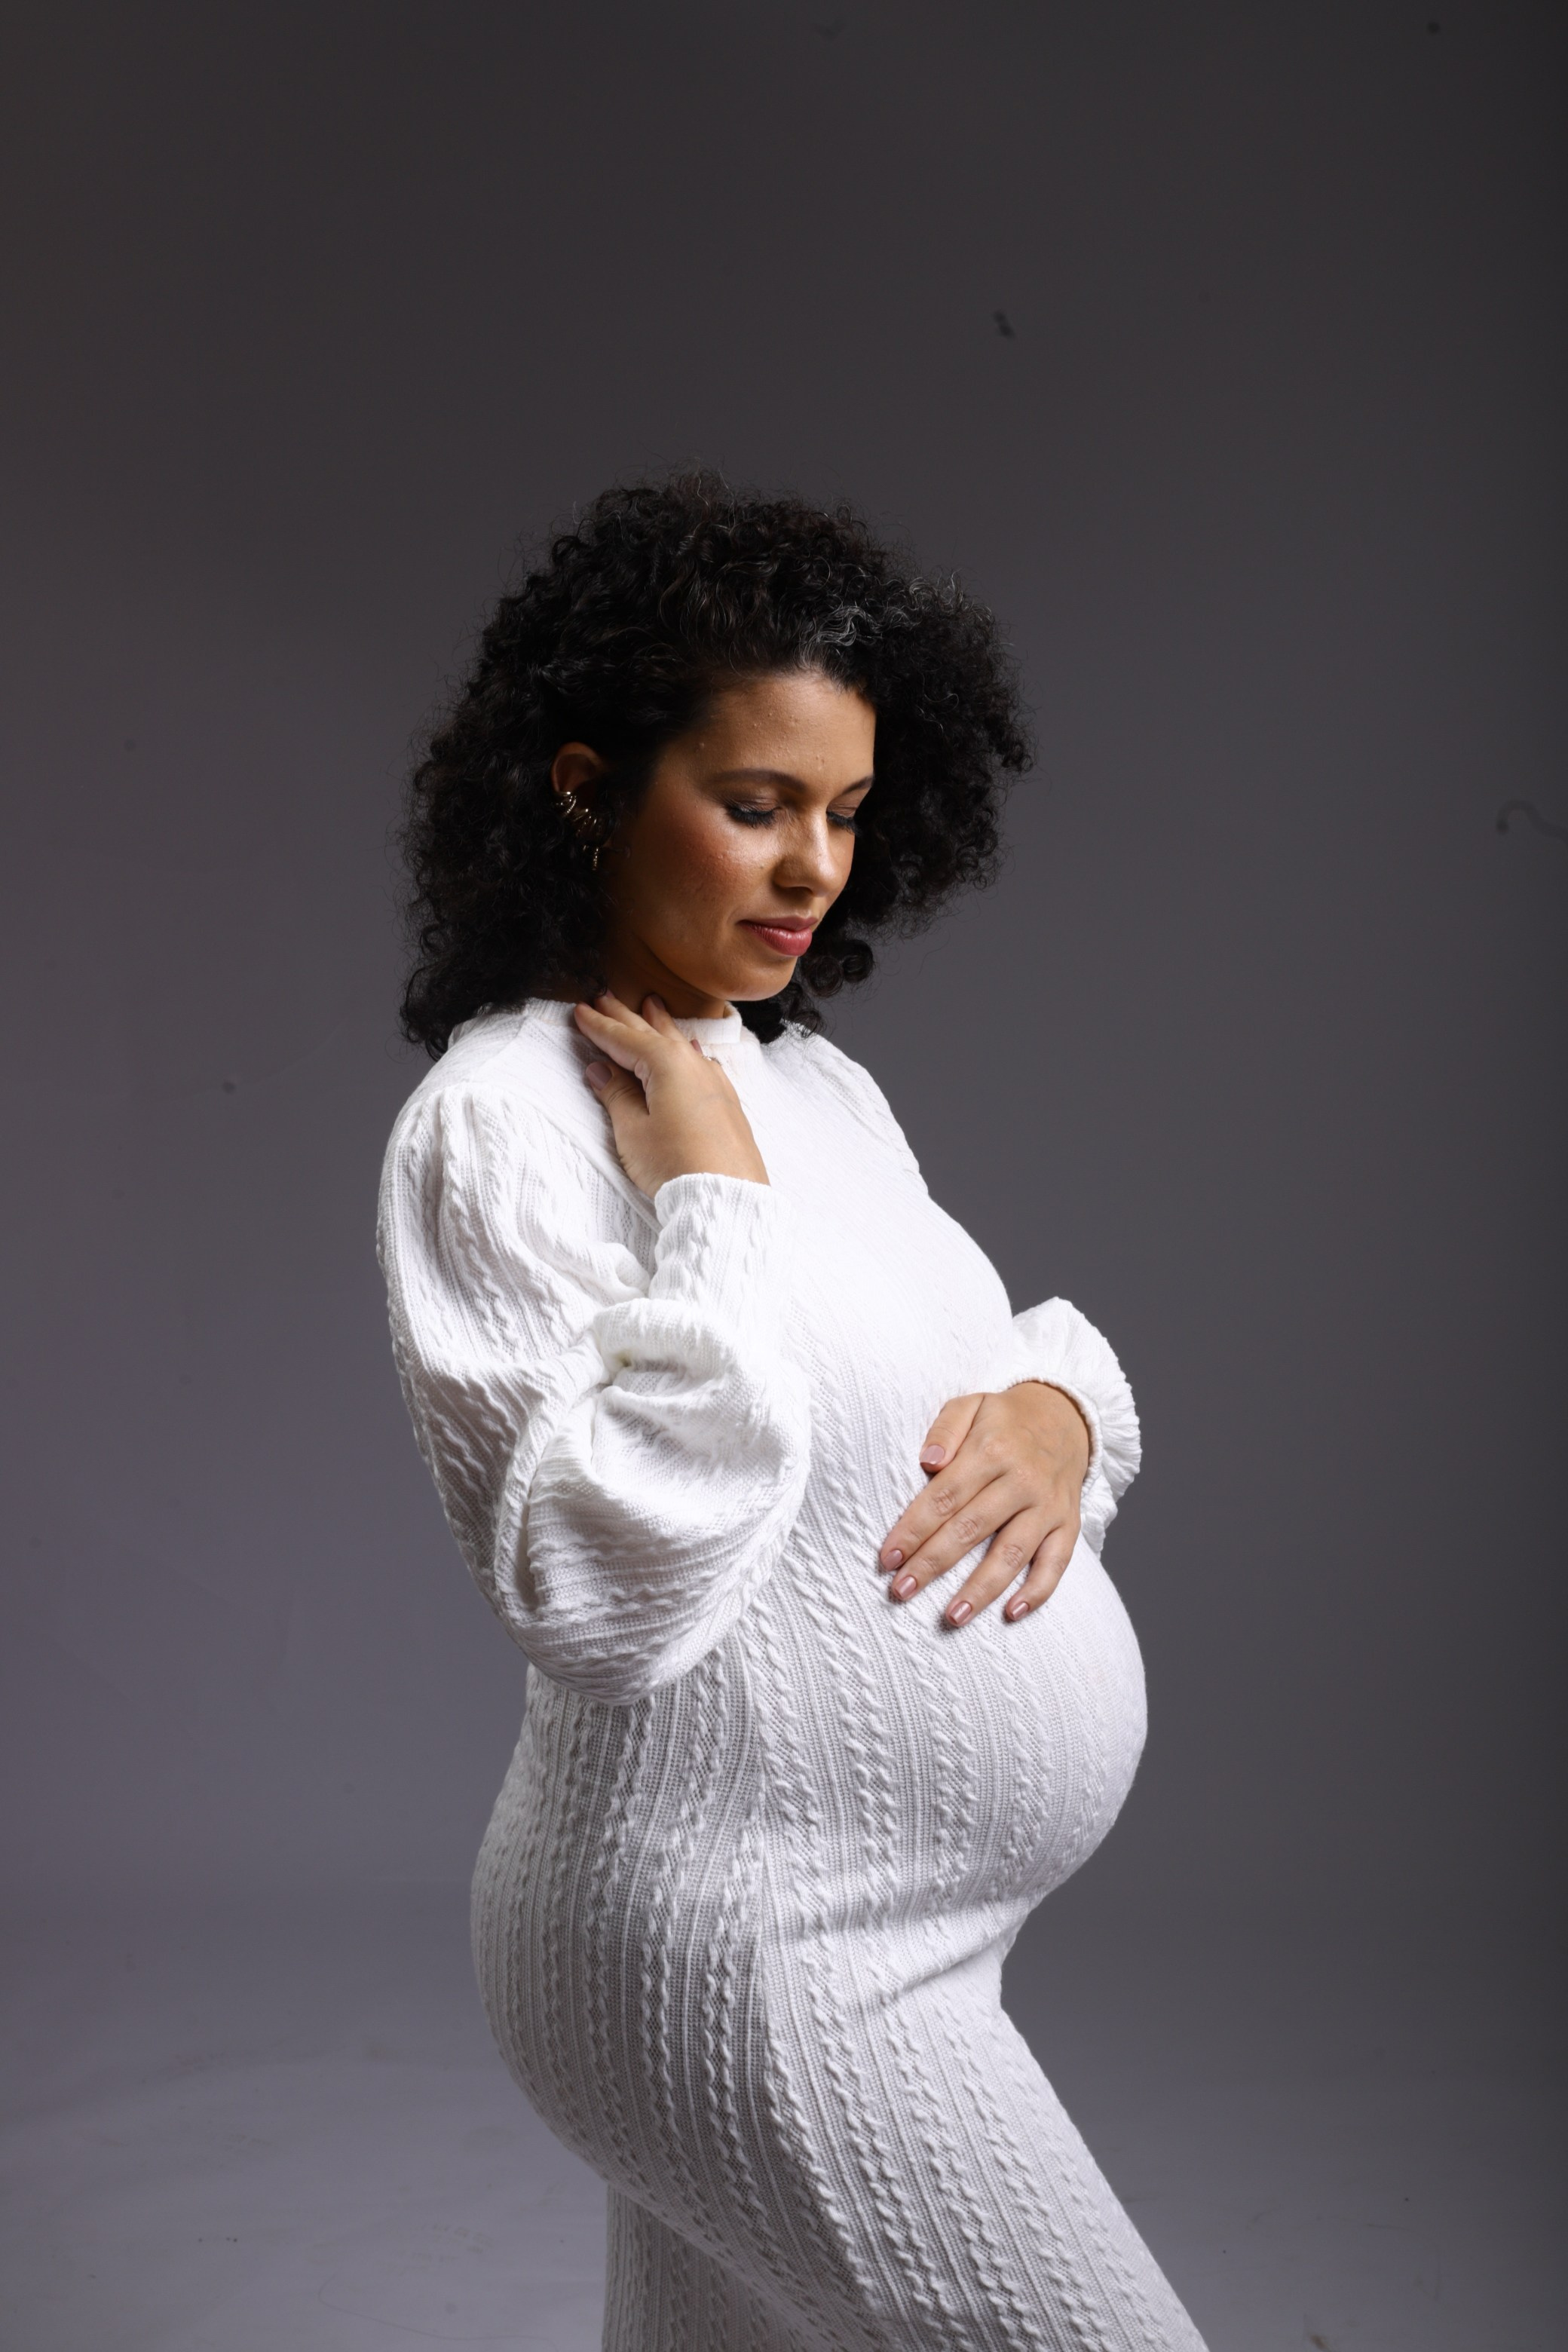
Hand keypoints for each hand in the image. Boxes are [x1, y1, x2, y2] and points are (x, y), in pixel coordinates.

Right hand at [575, 990, 768, 1196]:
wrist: (726, 1197)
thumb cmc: (676, 1165)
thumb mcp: (633, 1130)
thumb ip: (616, 1095)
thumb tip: (601, 1069)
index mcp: (665, 1064)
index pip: (623, 1039)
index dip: (599, 1026)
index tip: (581, 1010)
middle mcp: (692, 1064)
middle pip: (651, 1033)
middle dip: (625, 1016)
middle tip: (605, 997)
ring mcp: (714, 1081)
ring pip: (679, 1043)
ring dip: (659, 1025)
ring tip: (650, 1004)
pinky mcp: (726, 1102)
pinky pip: (701, 1062)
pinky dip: (687, 1049)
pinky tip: (690, 1046)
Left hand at [879, 1382, 1090, 1627]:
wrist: (1066, 1418)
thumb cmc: (1005, 1419)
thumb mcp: (971, 1405)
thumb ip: (945, 1428)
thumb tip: (927, 1461)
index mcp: (992, 1449)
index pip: (944, 1497)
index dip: (913, 1529)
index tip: (888, 1558)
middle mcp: (1022, 1480)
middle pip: (971, 1529)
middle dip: (933, 1563)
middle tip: (901, 1591)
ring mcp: (1048, 1506)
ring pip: (1012, 1553)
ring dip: (981, 1589)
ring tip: (951, 1616)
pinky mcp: (1069, 1524)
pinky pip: (1057, 1563)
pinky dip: (1037, 1591)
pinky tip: (1011, 1613)